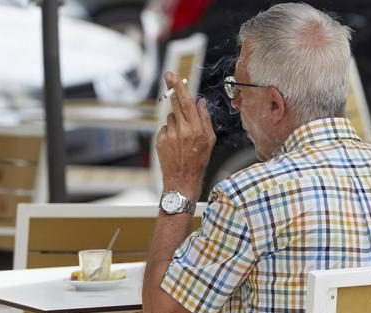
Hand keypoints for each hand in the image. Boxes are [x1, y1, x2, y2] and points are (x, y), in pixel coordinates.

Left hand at [156, 72, 215, 200]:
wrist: (183, 179)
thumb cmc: (198, 160)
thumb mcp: (210, 140)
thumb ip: (205, 119)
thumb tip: (200, 102)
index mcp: (197, 129)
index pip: (187, 103)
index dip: (179, 87)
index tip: (173, 76)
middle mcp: (182, 130)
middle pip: (176, 103)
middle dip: (172, 89)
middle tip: (169, 76)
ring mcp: (170, 135)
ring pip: (171, 116)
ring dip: (176, 120)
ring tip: (181, 136)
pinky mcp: (160, 140)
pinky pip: (165, 128)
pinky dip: (169, 132)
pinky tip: (174, 143)